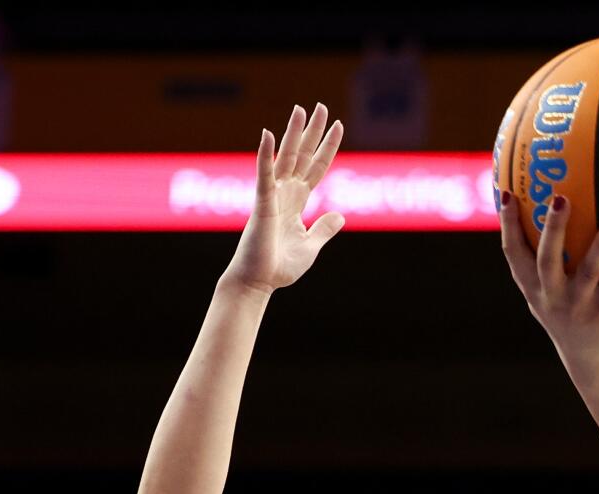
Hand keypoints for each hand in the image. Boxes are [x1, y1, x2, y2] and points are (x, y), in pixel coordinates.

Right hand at [223, 103, 345, 294]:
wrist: (258, 283)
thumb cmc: (279, 267)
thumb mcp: (311, 246)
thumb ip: (324, 229)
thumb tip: (340, 215)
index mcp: (296, 202)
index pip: (316, 168)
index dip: (327, 148)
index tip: (337, 126)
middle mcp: (285, 194)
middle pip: (302, 156)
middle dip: (311, 131)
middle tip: (319, 105)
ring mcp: (273, 197)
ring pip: (285, 158)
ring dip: (293, 133)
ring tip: (300, 109)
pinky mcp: (262, 205)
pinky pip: (265, 176)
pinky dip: (266, 156)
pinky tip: (268, 135)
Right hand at [499, 192, 598, 383]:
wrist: (590, 364)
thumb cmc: (570, 317)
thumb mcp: (550, 294)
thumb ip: (545, 264)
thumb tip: (550, 219)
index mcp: (533, 287)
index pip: (513, 253)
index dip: (507, 224)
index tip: (506, 193)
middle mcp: (551, 296)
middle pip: (547, 257)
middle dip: (552, 227)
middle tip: (560, 197)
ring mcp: (577, 306)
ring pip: (588, 270)